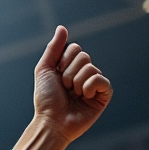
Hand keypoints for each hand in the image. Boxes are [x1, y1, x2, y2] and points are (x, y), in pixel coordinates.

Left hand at [33, 26, 111, 143]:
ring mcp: (94, 84)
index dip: (64, 61)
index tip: (56, 75)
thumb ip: (53, 49)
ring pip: (91, 68)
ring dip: (76, 82)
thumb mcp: (44, 70)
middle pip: (84, 57)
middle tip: (64, 88)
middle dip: (68, 73)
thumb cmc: (46, 99)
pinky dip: (89, 87)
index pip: (75, 48)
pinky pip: (102, 80)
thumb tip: (62, 28)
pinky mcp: (104, 95)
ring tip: (72, 95)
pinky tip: (84, 98)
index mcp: (71, 67)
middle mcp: (84, 74)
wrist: (51, 121)